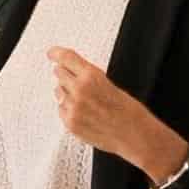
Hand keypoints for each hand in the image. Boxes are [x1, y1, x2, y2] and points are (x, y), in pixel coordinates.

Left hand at [46, 48, 188, 183]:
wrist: (136, 136)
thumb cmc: (129, 112)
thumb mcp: (110, 85)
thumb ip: (88, 77)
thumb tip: (71, 71)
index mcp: (91, 76)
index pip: (66, 58)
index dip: (56, 53)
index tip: (52, 53)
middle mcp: (79, 90)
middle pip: (59, 73)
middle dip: (67, 75)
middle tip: (78, 82)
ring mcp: (73, 107)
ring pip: (58, 91)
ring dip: (67, 93)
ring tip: (87, 102)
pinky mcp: (70, 122)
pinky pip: (61, 109)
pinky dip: (69, 109)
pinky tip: (85, 113)